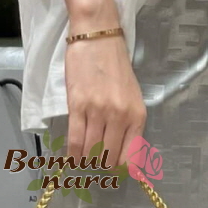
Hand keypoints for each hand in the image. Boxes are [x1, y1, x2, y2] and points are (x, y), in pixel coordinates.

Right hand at [63, 33, 146, 169]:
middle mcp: (121, 116)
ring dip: (85, 160)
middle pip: (109, 157)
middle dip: (100, 166)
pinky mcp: (78, 106)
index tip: (113, 171)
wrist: (98, 37)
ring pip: (90, 151)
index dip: (121, 170)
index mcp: (137, 115)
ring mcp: (99, 111)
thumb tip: (124, 152)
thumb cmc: (115, 65)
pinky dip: (72, 154)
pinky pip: (74, 139)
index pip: (131, 156)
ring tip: (81, 161)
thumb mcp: (132, 95)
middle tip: (94, 165)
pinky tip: (70, 158)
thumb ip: (129, 123)